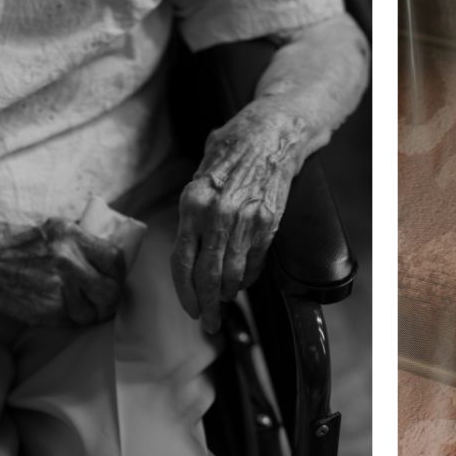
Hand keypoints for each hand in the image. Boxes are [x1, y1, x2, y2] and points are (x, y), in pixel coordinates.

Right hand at [0, 218, 126, 325]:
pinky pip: (74, 323)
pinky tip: (59, 309)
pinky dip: (71, 320)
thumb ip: (81, 244)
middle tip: (104, 300)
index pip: (115, 259)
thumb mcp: (52, 230)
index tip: (113, 278)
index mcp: (70, 236)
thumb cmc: (13, 245)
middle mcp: (67, 261)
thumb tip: (111, 261)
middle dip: (111, 299)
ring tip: (78, 305)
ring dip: (90, 313)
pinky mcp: (46, 311)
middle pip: (111, 291)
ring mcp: (57, 288)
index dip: (118, 273)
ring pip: (94, 313)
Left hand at [171, 102, 306, 333]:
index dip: (185, 292)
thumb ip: (192, 209)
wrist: (273, 133)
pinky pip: (256, 261)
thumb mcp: (201, 172)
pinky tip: (243, 285)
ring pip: (233, 274)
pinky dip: (249, 278)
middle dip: (207, 305)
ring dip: (228, 296)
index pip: (182, 261)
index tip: (190, 309)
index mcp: (193, 202)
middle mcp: (217, 214)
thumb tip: (188, 243)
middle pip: (207, 275)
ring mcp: (245, 220)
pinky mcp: (268, 222)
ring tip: (224, 307)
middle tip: (209, 322)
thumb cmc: (233, 148)